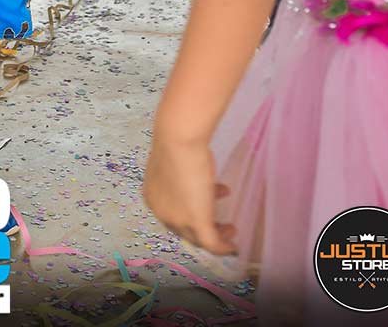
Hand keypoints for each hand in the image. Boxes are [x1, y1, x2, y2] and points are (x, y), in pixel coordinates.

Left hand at [143, 134, 235, 254]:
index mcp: (154, 198)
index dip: (192, 214)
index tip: (209, 206)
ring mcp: (178, 219)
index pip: (173, 216)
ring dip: (215, 234)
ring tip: (230, 227)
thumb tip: (197, 183)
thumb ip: (184, 179)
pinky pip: (210, 243)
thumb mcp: (179, 167)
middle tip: (223, 223)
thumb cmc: (179, 145)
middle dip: (206, 226)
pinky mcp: (196, 221)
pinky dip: (222, 248)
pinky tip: (233, 245)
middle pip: (185, 230)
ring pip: (197, 237)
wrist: (178, 140)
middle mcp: (162, 212)